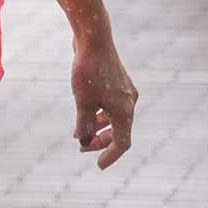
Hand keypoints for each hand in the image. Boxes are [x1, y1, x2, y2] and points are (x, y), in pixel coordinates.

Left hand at [70, 32, 137, 169]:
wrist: (93, 40)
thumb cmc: (87, 72)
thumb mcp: (82, 102)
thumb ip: (84, 125)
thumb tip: (83, 142)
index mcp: (125, 110)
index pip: (122, 142)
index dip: (111, 155)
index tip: (99, 166)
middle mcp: (129, 102)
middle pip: (119, 131)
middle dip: (101, 142)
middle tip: (82, 148)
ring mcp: (125, 92)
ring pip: (114, 119)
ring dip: (98, 129)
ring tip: (78, 135)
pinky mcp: (117, 83)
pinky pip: (110, 107)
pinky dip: (99, 115)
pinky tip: (83, 116)